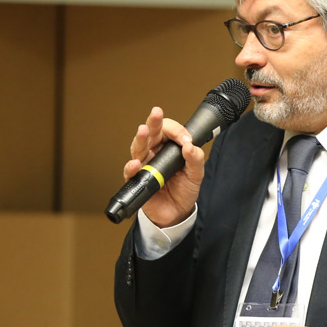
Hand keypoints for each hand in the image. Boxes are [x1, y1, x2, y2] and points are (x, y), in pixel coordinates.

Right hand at [123, 106, 205, 227]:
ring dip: (140, 139)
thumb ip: (195, 160)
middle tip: (156, 113)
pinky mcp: (138, 180)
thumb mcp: (196, 175)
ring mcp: (144, 165)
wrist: (177, 213)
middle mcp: (154, 153)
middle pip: (150, 133)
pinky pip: (131, 172)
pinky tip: (136, 163)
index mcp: (168, 148)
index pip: (168, 131)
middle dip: (153, 122)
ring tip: (143, 131)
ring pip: (138, 148)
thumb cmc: (184, 190)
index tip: (186, 140)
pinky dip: (131, 167)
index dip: (176, 131)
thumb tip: (189, 146)